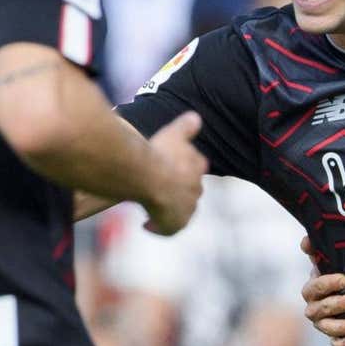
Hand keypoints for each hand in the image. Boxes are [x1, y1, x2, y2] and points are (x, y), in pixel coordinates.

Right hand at [141, 112, 207, 234]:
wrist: (150, 177)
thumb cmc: (160, 153)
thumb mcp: (173, 133)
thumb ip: (185, 126)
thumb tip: (196, 116)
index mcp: (198, 165)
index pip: (196, 165)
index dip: (182, 167)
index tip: (170, 168)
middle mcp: (196, 189)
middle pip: (188, 190)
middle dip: (176, 190)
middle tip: (158, 189)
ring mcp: (187, 208)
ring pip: (179, 210)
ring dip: (167, 209)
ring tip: (152, 207)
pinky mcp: (175, 224)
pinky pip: (168, 229)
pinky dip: (158, 227)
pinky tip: (146, 224)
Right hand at [299, 236, 344, 345]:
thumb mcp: (339, 263)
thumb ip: (322, 252)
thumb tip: (306, 240)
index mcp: (316, 287)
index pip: (315, 286)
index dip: (327, 283)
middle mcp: (316, 306)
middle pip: (318, 308)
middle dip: (336, 304)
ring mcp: (324, 323)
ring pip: (324, 327)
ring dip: (340, 325)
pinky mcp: (335, 338)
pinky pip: (334, 344)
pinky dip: (342, 343)